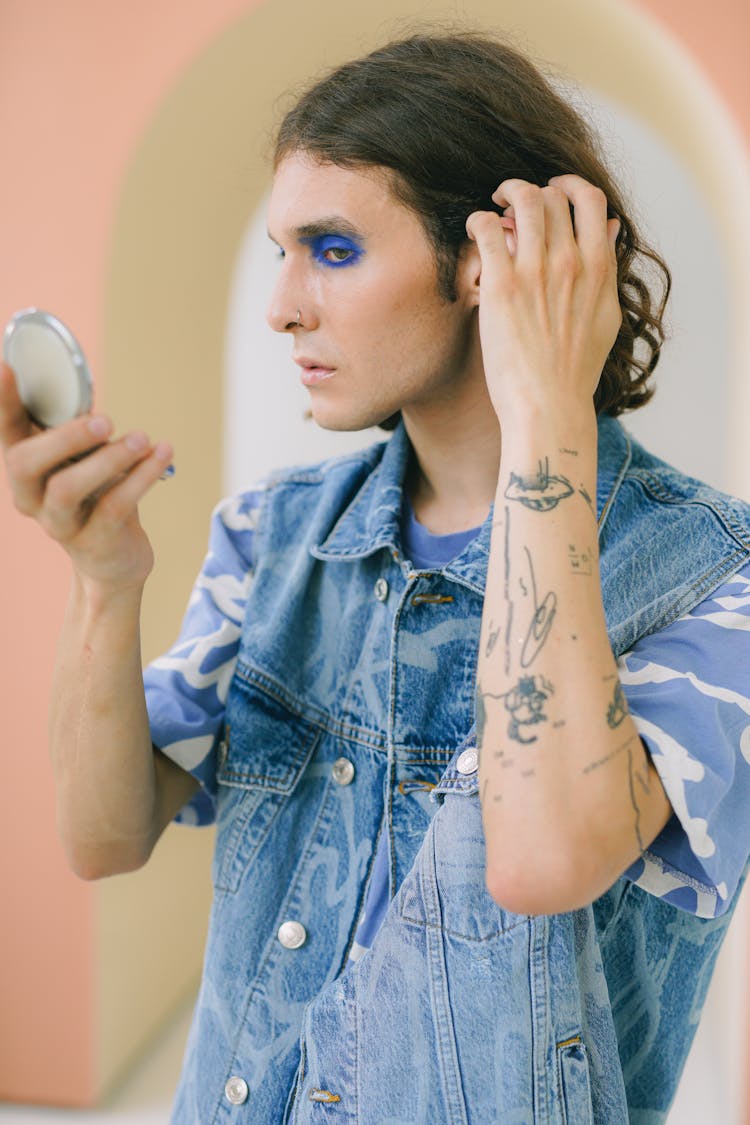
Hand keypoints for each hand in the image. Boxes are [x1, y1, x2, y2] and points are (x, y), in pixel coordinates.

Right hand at [0, 362, 172, 591]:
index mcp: (25, 466)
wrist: (113, 560)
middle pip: (24, 464)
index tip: (4, 367)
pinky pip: (113, 506)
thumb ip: (80, 430)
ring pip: (67, 489)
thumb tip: (87, 385)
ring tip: (141, 439)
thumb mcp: (84, 460)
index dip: (3, 400)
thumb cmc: (96, 496)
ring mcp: (58, 523)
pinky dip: (139, 477)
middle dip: (64, 438)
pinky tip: (161, 454)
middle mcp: (30, 496)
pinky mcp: (92, 543)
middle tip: (104, 420)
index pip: (7, 429)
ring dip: (108, 459)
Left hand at [466, 175, 620, 418]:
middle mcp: (570, 262)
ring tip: (494, 206)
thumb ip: (606, 270)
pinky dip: (479, 219)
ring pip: (522, 200)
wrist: (548, 406)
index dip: (568, 186)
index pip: (590, 199)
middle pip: (552, 196)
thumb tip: (610, 230)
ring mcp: (535, 272)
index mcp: (598, 268)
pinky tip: (475, 229)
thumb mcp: (605, 317)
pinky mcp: (501, 286)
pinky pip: (487, 227)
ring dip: (505, 194)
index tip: (553, 191)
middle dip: (532, 192)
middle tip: (514, 203)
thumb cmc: (573, 370)